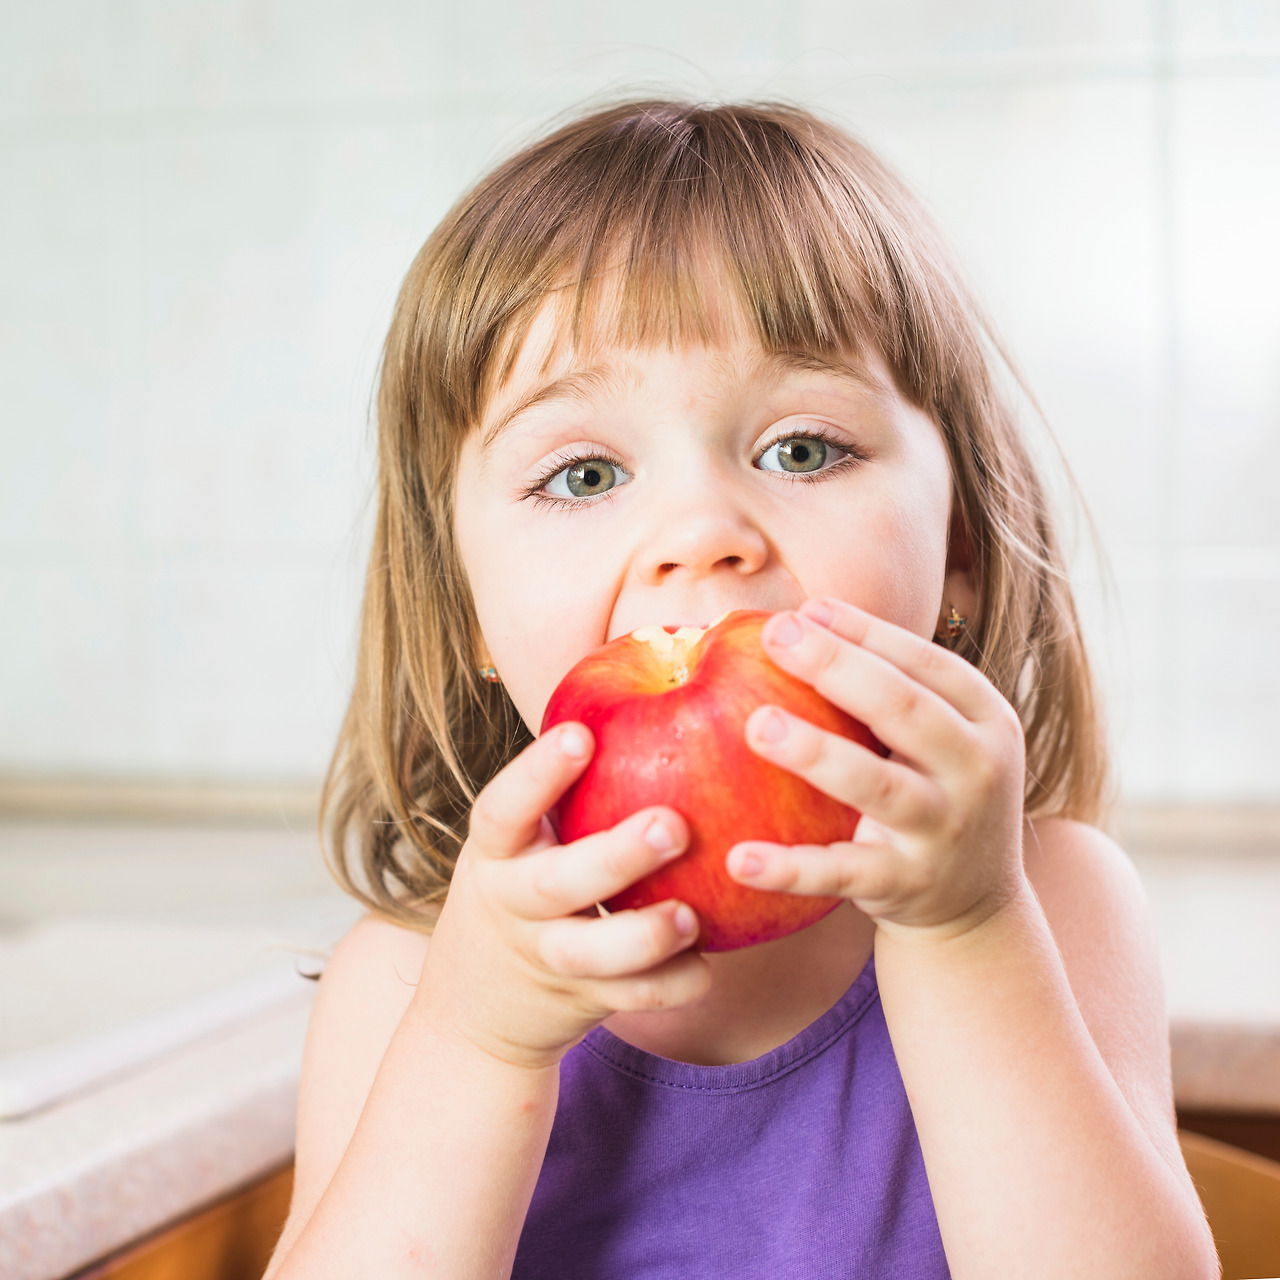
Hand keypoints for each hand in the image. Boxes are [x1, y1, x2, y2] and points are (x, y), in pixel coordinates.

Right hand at [416, 723, 710, 1069]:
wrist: (477, 1004)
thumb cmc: (525, 881)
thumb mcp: (523, 836)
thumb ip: (570, 788)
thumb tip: (661, 671)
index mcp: (496, 850)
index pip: (504, 806)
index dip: (539, 772)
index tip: (582, 734)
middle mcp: (512, 902)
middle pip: (556, 883)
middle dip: (615, 856)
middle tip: (674, 825)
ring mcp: (543, 956)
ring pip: (587, 954)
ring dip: (642, 937)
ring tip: (689, 916)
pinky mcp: (579, 1001)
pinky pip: (627, 999)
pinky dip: (667, 986)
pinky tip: (706, 967)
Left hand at [725, 598, 1027, 938]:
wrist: (977, 902)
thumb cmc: (934, 789)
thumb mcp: (938, 736)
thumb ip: (886, 683)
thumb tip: (798, 617)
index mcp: (985, 718)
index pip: (924, 661)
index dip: (864, 631)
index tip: (804, 610)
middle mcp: (975, 769)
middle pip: (903, 708)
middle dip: (836, 666)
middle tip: (775, 635)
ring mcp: (942, 829)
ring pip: (876, 785)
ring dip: (815, 752)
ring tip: (756, 725)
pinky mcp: (904, 883)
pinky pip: (840, 872)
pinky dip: (789, 868)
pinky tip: (740, 859)